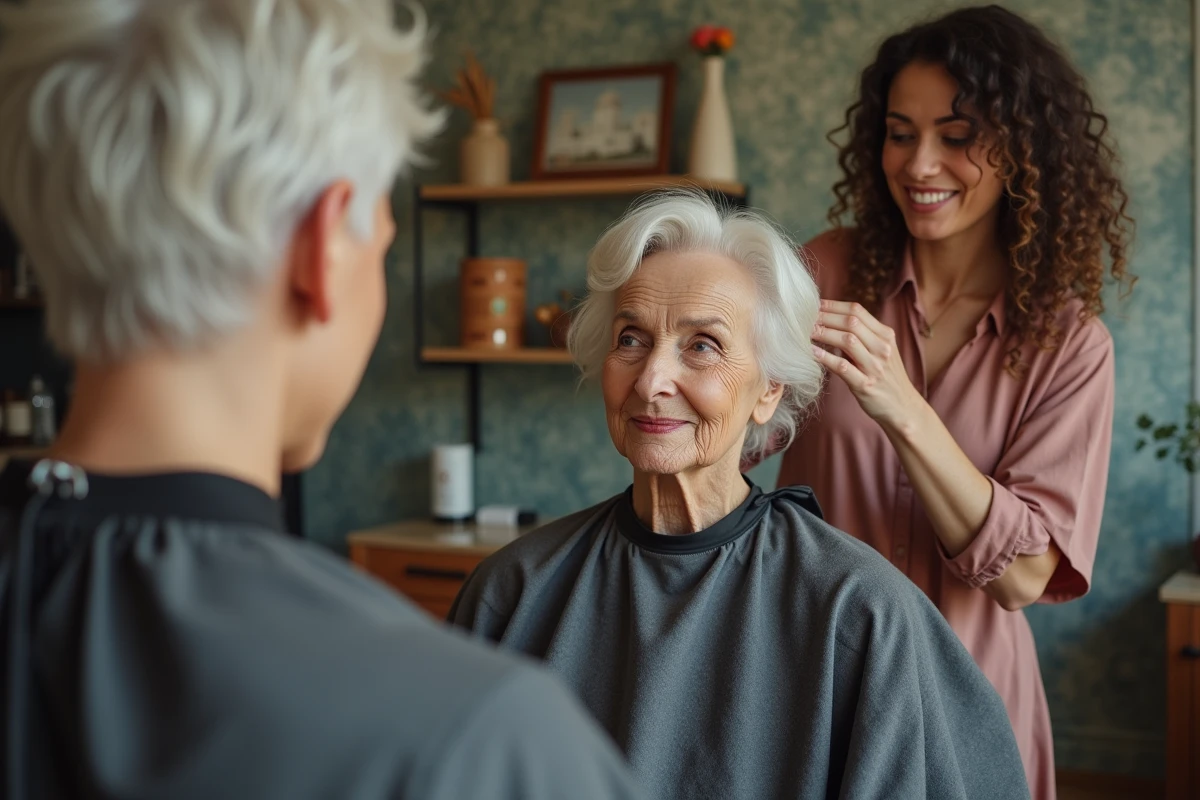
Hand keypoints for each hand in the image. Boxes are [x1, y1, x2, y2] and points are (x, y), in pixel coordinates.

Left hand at [812, 299, 922, 430]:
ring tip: (805, 332)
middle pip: (851, 322)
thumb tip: (830, 322)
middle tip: (804, 317)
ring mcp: (875, 367)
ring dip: (823, 333)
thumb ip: (862, 337)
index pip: (857, 311)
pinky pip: (843, 367)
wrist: (903, 408)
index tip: (813, 305)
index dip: (833, 306)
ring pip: (847, 341)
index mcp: (885, 335)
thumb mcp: (880, 352)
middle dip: (825, 317)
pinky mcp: (865, 385)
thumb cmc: (886, 378)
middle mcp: (882, 348)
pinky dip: (825, 358)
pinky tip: (812, 352)